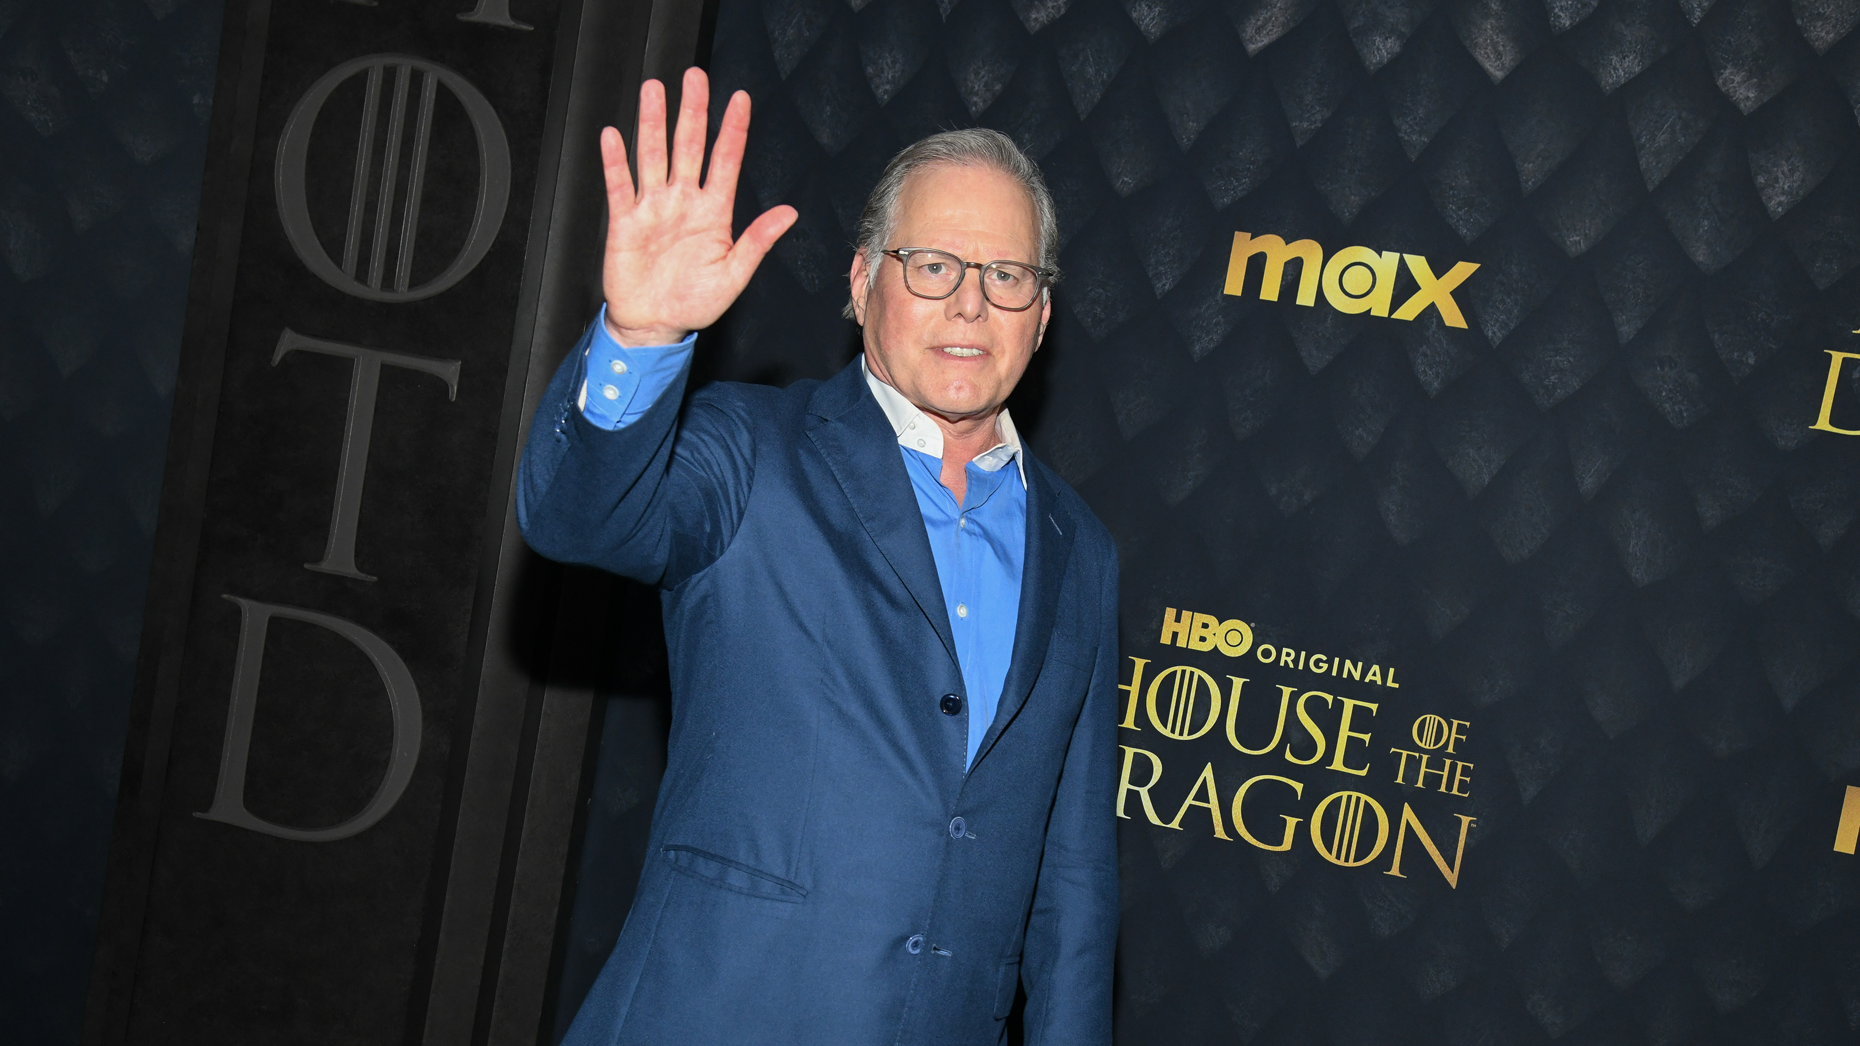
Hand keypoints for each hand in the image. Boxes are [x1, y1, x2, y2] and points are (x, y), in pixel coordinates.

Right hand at [600, 68, 796, 346]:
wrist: (655, 325)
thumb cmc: (695, 303)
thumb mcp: (734, 275)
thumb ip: (758, 241)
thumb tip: (789, 213)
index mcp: (714, 212)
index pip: (725, 161)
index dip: (733, 130)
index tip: (740, 99)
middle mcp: (684, 202)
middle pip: (689, 147)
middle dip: (693, 111)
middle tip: (695, 77)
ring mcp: (653, 208)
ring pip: (654, 155)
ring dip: (653, 123)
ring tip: (654, 90)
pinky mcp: (625, 222)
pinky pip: (620, 186)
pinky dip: (615, 162)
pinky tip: (613, 136)